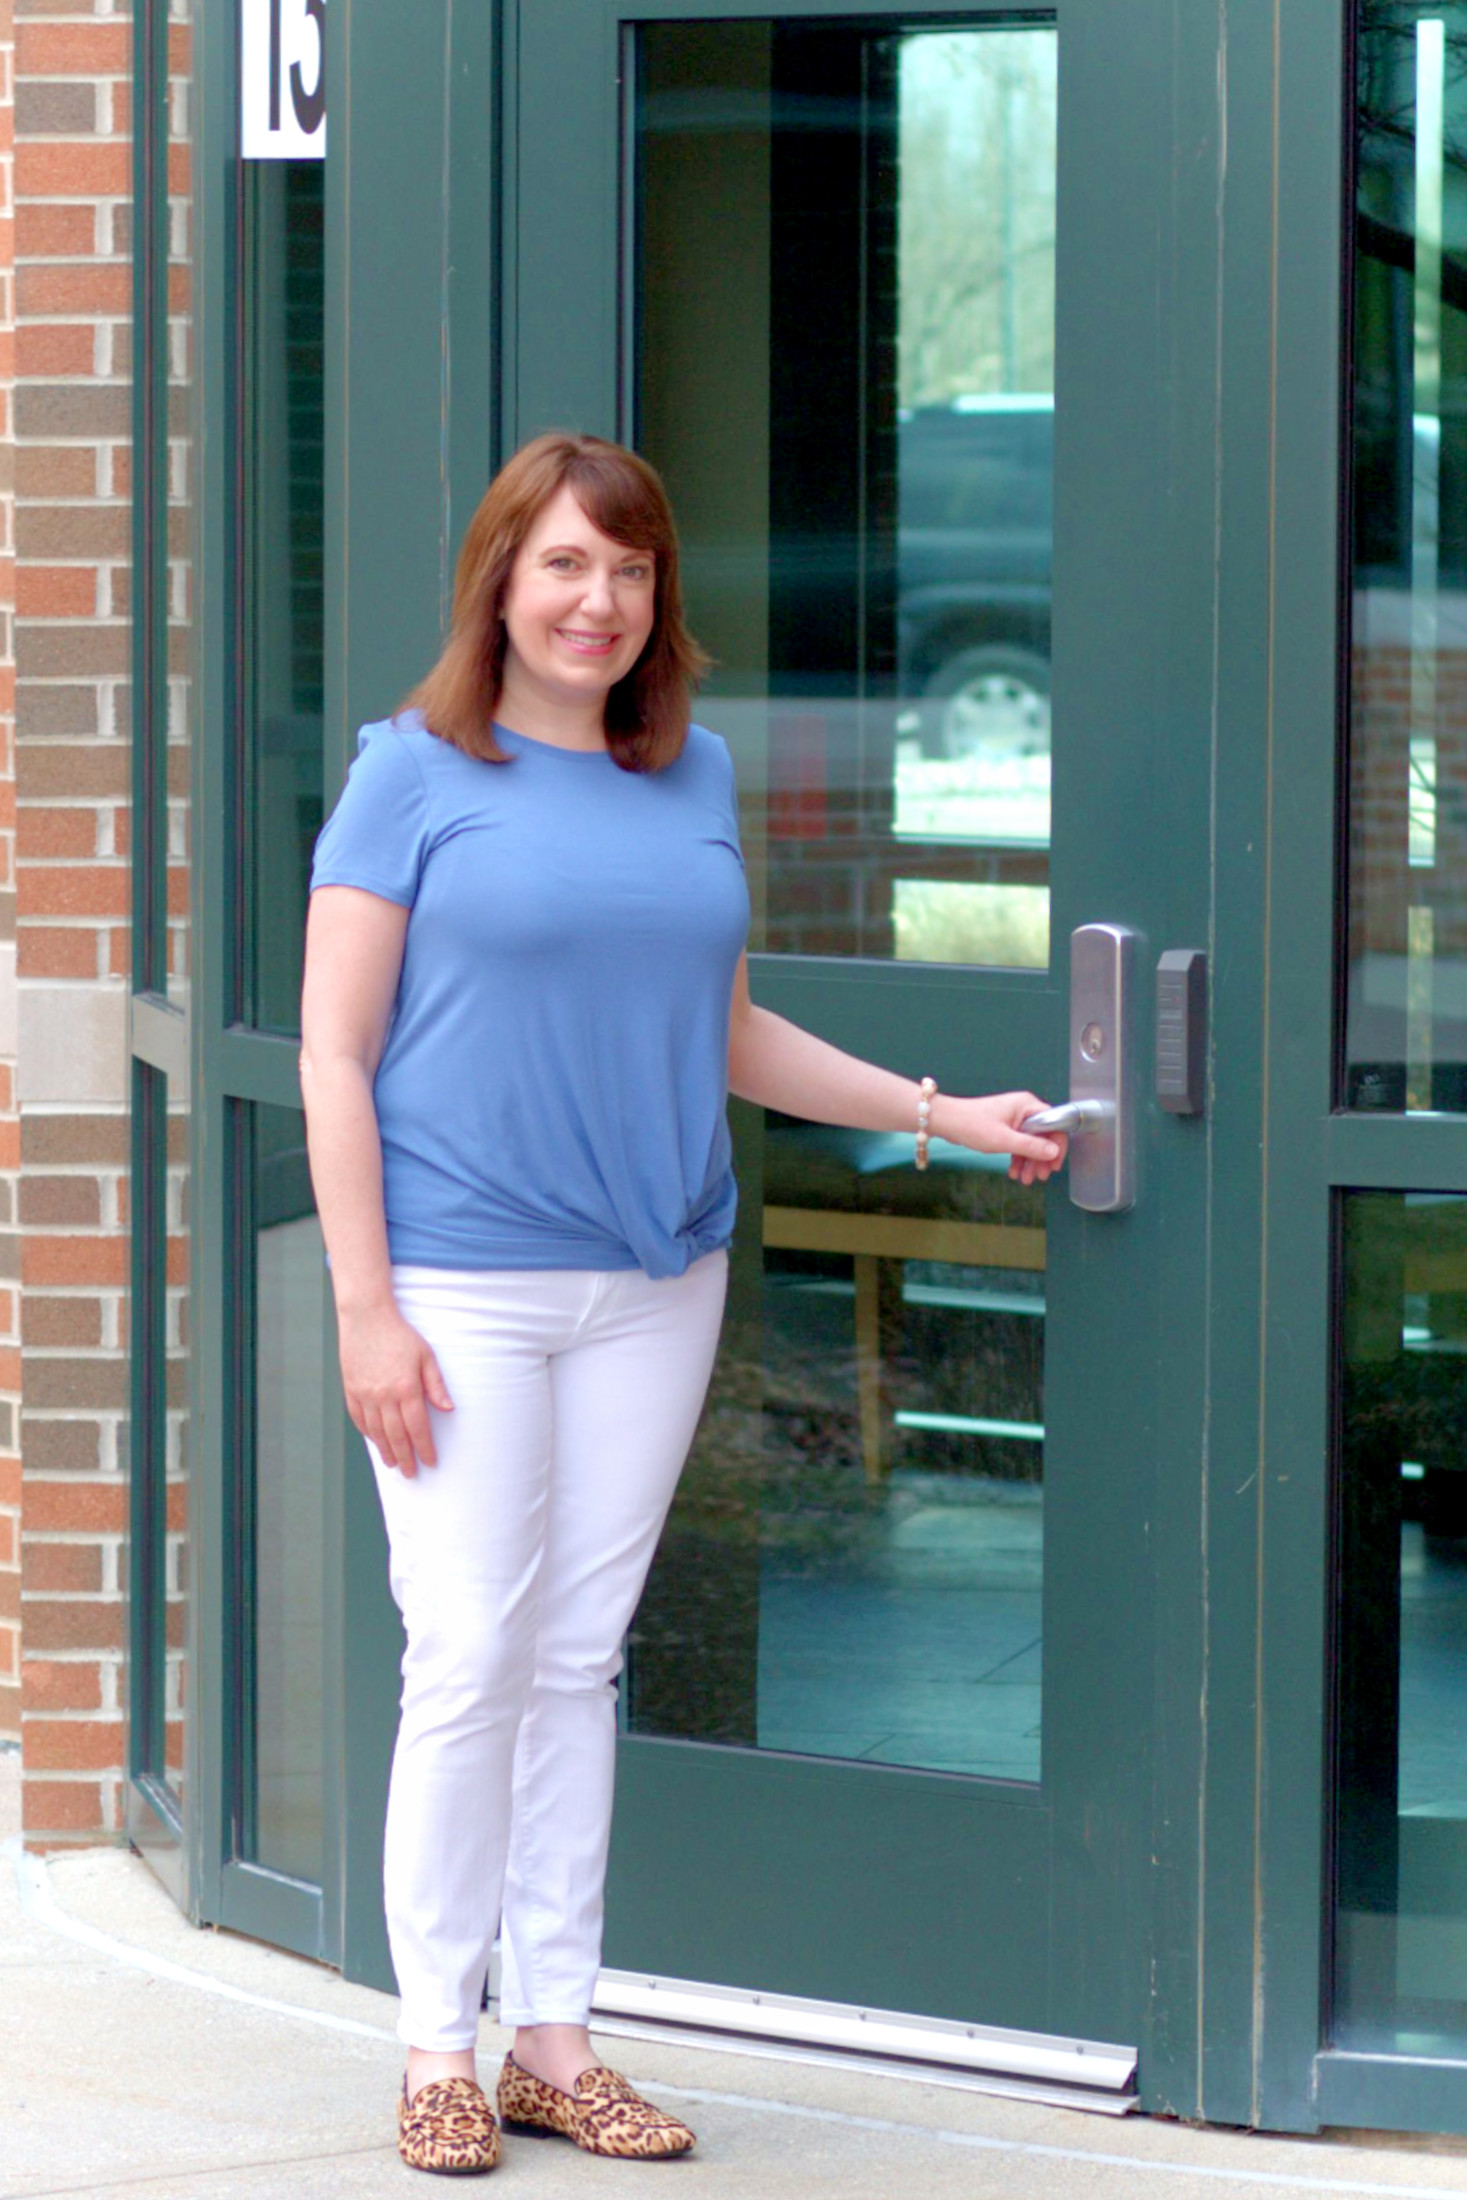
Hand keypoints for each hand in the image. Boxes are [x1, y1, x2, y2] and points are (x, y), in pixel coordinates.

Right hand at [337, 1302, 453, 1476]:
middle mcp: (383, 1396)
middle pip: (396, 1436)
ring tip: (393, 1464)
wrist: (366, 1318)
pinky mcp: (351, 1390)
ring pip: (376, 1431)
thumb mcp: (426, 1356)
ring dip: (386, 1450)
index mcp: (406, 1388)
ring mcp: (364, 1394)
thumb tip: (448, 1409)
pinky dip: (368, 1434)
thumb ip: (436, 1385)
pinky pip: (359, 1419)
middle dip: (405, 1457)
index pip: (418, 1427)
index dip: (424, 1448)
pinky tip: (375, 1442)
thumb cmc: (401, 1335)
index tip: (431, 1462)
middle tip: (411, 1473)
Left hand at [931, 1090, 1068, 1184]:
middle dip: (1041, 1159)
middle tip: (1039, 1178)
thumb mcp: (1004, 1140)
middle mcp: (1024, 1110)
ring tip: (1025, 1180)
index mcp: (1028, 1106)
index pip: (1054, 1124)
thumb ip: (1031, 1146)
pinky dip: (1017, 1158)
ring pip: (1030, 1143)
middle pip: (1043, 1136)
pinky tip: (1014, 1173)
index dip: (1057, 1146)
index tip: (1054, 1166)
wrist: (946, 1121)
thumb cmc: (973, 1126)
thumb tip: (1054, 1152)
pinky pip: (1017, 1144)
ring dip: (1029, 1162)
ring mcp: (1014, 1119)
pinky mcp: (1004, 1127)